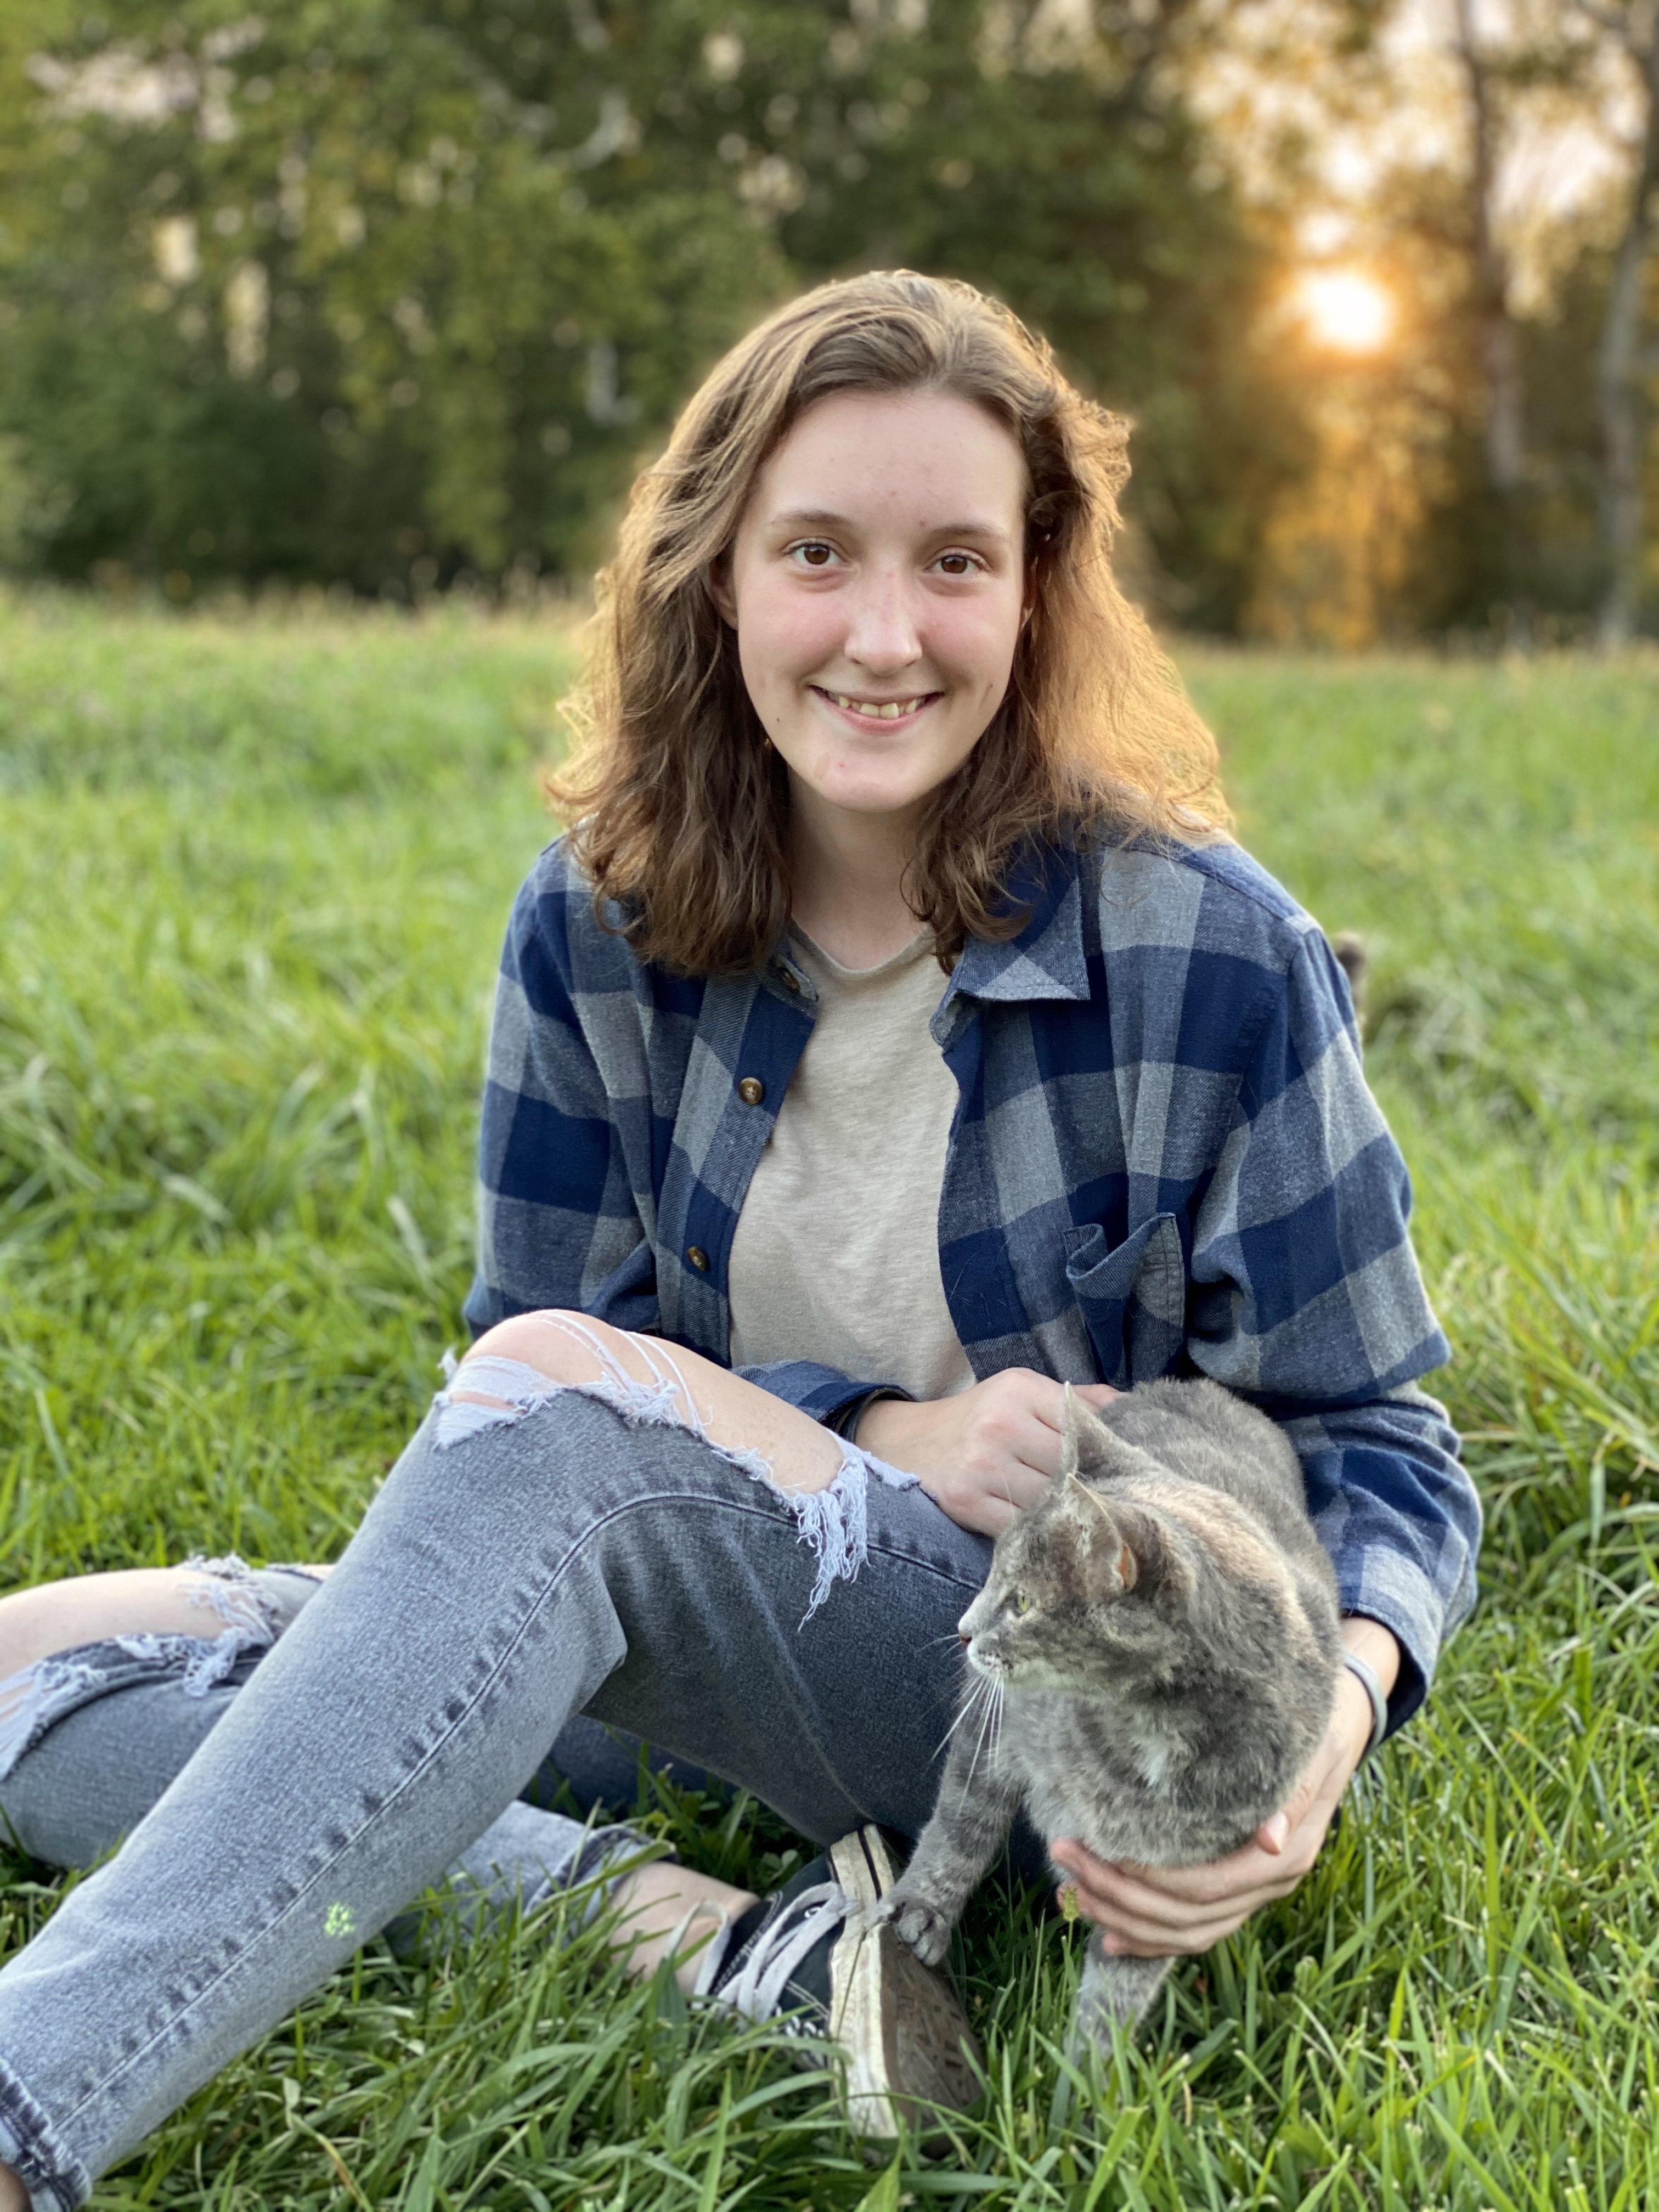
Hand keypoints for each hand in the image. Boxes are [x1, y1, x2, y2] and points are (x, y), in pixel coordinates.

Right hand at [855, 1370, 1117, 1536]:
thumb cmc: (978, 1418)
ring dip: (1067, 1511)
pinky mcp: (967, 1502)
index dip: (1107, 1449)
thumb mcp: (1019, 1392)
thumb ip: (1075, 1399)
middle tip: (1108, 1500)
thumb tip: (1131, 1408)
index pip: (1084, 1423)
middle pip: (1071, 1465)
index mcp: (1019, 1390)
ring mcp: (982, 1465)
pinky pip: (1021, 1525)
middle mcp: (1000, 1423)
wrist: (906, 1443)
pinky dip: (1037, 1529)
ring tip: (1081, 1516)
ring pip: (1050, 1498)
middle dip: (1090, 1484)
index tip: (1123, 1468)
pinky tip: (1045, 1527)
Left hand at [1049, 1621, 1398, 1956]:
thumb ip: (1289, 1792)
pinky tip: (1109, 1936)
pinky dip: (1150, 1939)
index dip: (1153, 1880)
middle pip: (1188, 1916)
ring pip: (1187, 1932)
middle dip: (1122, 1897)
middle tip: (1066, 1859)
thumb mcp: (1306, 1750)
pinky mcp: (1240, 1890)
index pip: (1209, 1887)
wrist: (1342, 1725)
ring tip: (1072, 1896)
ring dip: (1126, 1921)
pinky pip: (1194, 1930)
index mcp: (1285, 1855)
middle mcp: (1271, 1883)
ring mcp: (1257, 1892)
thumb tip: (1269, 1837)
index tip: (1104, 1853)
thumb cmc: (1315, 1729)